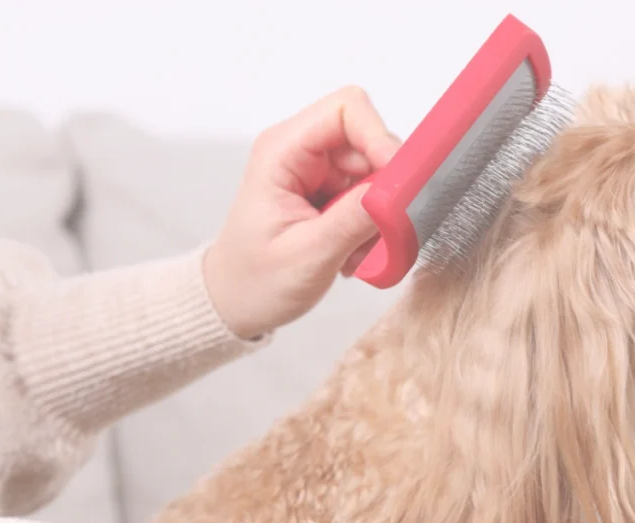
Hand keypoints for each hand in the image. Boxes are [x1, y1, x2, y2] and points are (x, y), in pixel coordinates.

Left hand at [203, 85, 400, 339]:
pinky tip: (352, 253)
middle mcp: (303, 152)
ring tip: (356, 252)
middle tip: (381, 232)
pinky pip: (375, 196)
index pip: (346, 109)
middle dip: (385, 187)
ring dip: (380, 213)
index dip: (379, 137)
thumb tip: (397, 193)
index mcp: (283, 151)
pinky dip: (375, 226)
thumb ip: (353, 221)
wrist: (235, 302)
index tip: (399, 181)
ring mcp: (321, 171)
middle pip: (370, 141)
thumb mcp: (307, 256)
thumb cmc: (254, 280)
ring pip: (379, 172)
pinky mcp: (334, 192)